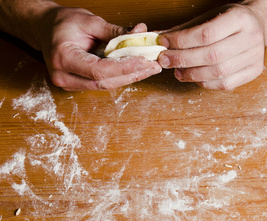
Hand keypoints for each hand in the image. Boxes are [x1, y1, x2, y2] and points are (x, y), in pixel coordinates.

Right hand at [37, 7, 161, 90]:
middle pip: (105, 82)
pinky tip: (137, 70)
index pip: (99, 70)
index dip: (124, 67)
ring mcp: (69, 83)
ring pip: (107, 85)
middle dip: (132, 74)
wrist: (45, 28)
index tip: (144, 61)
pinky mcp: (78, 85)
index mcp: (63, 58)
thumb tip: (140, 33)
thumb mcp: (89, 21)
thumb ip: (115, 31)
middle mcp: (64, 76)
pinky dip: (121, 76)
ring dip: (130, 77)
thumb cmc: (63, 23)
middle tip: (153, 66)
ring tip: (150, 68)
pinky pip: (103, 83)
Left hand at [157, 4, 265, 89]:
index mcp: (240, 18)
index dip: (182, 41)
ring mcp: (255, 57)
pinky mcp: (254, 72)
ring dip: (192, 74)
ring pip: (218, 72)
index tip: (164, 43)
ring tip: (177, 72)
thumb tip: (158, 39)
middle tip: (165, 60)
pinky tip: (194, 77)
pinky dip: (206, 83)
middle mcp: (251, 38)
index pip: (206, 34)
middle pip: (212, 55)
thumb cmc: (230, 20)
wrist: (259, 25)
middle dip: (183, 59)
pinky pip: (225, 84)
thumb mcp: (210, 16)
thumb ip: (186, 29)